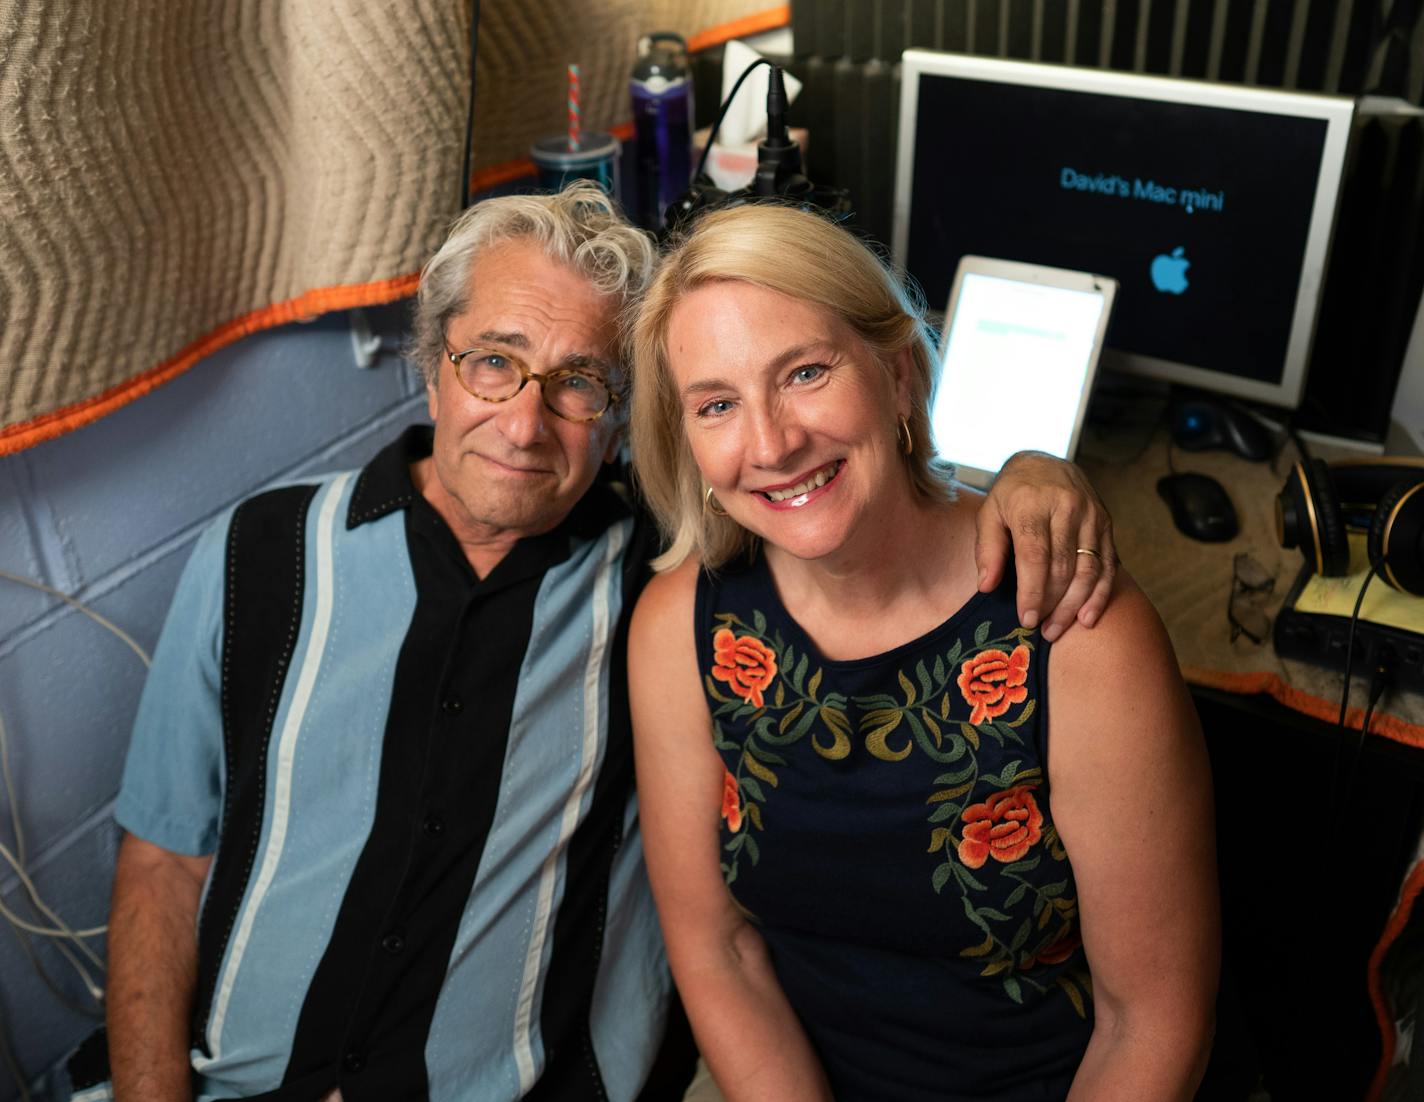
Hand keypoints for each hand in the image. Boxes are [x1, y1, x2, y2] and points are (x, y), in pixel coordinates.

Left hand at [976, 451, 1115, 640]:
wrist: (1046, 461)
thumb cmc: (1012, 494)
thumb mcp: (989, 513)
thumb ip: (987, 549)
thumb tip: (986, 586)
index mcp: (1031, 504)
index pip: (1035, 556)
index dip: (1033, 591)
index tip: (1027, 619)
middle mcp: (1066, 507)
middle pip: (1063, 567)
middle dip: (1053, 604)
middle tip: (1043, 631)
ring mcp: (1091, 515)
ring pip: (1088, 569)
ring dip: (1076, 605)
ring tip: (1060, 629)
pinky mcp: (1106, 523)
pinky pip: (1108, 564)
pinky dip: (1100, 594)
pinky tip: (1088, 617)